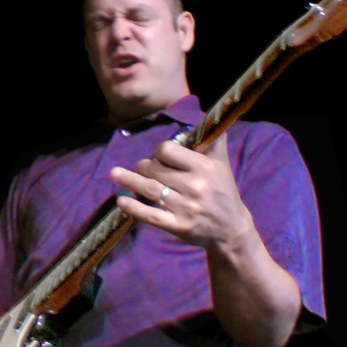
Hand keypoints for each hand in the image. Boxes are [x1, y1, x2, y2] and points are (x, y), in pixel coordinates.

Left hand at [112, 135, 255, 251]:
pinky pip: (152, 215)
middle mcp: (195, 186)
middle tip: (141, 168)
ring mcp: (186, 207)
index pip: (168, 151)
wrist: (232, 229)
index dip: (159, 152)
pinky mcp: (179, 226)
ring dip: (130, 181)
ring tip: (114, 174)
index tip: (160, 157)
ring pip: (150, 190)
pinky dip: (134, 208)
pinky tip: (121, 201)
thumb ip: (214, 141)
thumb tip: (206, 118)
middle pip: (155, 170)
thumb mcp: (222, 164)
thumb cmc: (223, 191)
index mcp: (204, 167)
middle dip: (144, 167)